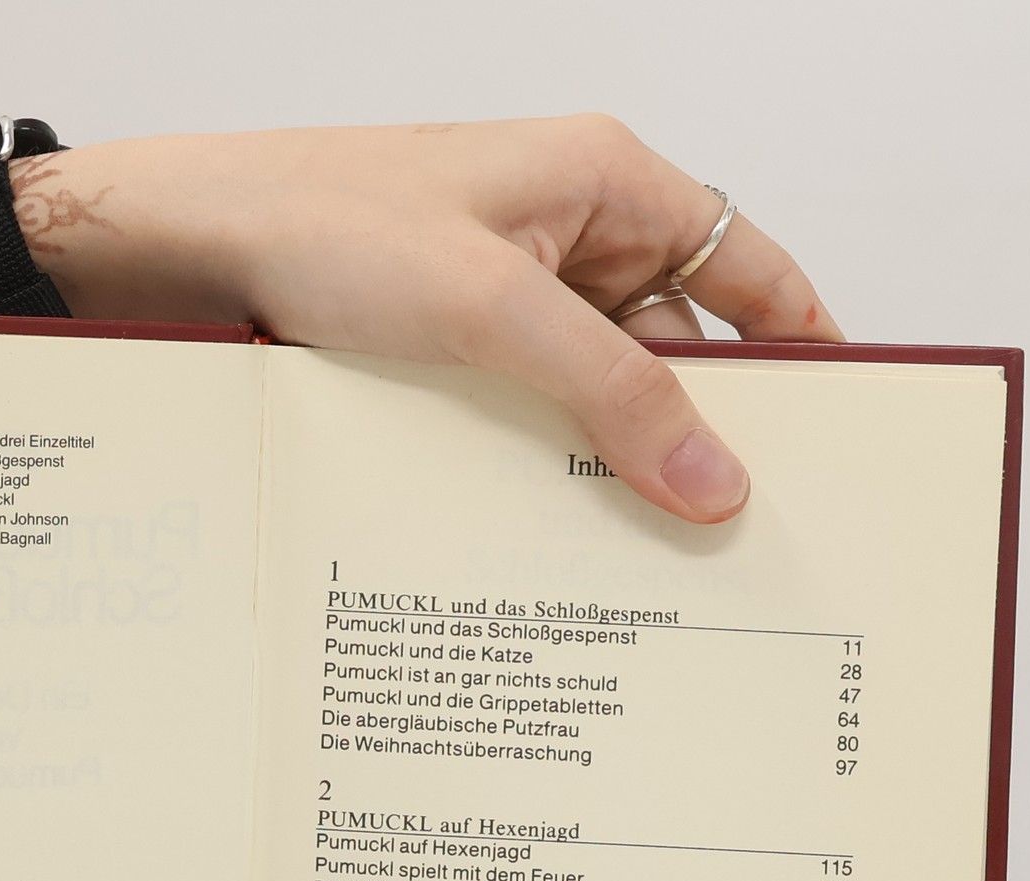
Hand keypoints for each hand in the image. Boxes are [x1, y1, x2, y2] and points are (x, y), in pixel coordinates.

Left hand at [18, 117, 843, 521]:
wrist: (190, 245)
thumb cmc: (329, 223)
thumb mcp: (492, 308)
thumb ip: (613, 389)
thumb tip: (715, 477)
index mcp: (605, 181)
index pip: (747, 265)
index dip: (803, 344)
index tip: (840, 428)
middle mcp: (567, 231)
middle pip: (677, 341)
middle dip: (701, 428)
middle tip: (733, 529)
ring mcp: (507, 291)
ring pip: (598, 386)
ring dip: (612, 456)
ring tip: (645, 551)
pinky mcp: (452, 343)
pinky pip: (529, 407)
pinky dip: (545, 460)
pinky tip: (552, 525)